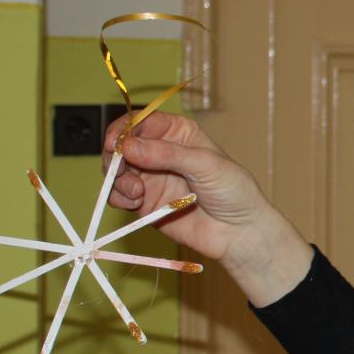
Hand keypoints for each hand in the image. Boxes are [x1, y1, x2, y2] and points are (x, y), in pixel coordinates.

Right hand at [103, 111, 311, 304]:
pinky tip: (135, 203)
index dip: (123, 129)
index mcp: (178, 133)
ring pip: (116, 170)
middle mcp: (160, 152)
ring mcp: (151, 178)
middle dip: (114, 156)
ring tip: (137, 192)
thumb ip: (167, 155)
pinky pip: (119, 196)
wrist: (239, 232)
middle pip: (121, 145)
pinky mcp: (145, 203)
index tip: (115, 143)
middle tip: (120, 170)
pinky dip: (118, 198)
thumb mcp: (206, 164)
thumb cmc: (234, 191)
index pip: (141, 121)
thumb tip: (128, 146)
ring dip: (117, 179)